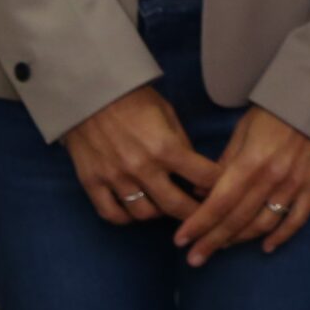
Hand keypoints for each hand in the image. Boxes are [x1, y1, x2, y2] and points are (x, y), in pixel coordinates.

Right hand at [60, 86, 219, 225]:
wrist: (88, 92)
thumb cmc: (133, 98)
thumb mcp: (167, 113)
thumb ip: (181, 142)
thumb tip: (192, 167)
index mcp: (166, 147)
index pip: (203, 177)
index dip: (217, 184)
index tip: (221, 189)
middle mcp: (142, 168)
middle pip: (176, 205)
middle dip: (194, 213)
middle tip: (201, 215)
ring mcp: (116, 178)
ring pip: (144, 214)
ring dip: (159, 213)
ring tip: (164, 206)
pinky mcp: (92, 183)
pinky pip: (112, 214)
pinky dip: (126, 217)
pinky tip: (134, 210)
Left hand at [174, 105, 309, 264]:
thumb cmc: (274, 112)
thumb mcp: (242, 131)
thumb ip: (224, 163)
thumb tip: (201, 193)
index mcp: (251, 162)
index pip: (219, 202)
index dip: (198, 224)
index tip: (180, 240)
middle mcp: (272, 179)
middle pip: (238, 219)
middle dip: (212, 241)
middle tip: (194, 258)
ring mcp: (295, 185)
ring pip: (264, 224)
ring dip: (240, 240)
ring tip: (221, 249)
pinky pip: (297, 219)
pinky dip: (282, 236)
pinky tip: (267, 247)